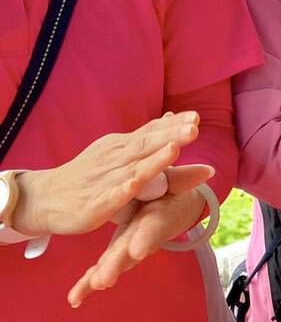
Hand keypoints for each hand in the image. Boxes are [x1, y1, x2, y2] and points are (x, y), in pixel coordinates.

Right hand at [9, 112, 200, 238]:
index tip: (196, 116)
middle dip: (171, 135)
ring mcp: (104, 181)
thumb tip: (174, 118)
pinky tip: (132, 186)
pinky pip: (109, 197)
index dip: (173, 124)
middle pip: (145, 145)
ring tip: (174, 149)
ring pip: (133, 169)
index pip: (151, 132)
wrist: (42, 198)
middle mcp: (115, 160)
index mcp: (122, 147)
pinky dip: (121, 191)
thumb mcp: (118, 153)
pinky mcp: (94, 205)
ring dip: (153, 160)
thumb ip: (146, 138)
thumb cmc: (89, 176)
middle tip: (194, 127)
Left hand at [66, 164, 215, 306]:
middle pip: (128, 253)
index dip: (146, 239)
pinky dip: (86, 285)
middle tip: (102, 281)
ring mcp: (130, 246)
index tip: (138, 250)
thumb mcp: (177, 182)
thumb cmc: (173, 191)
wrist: (174, 204)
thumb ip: (186, 178)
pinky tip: (73, 300)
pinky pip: (101, 267)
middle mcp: (143, 237)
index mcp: (157, 219)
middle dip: (115, 266)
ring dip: (101, 276)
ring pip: (115, 263)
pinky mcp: (118, 251)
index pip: (153, 230)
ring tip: (89, 288)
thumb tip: (208, 171)